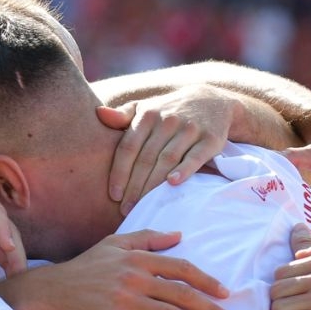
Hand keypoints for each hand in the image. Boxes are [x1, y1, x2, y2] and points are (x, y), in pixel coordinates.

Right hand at [4, 230, 232, 309]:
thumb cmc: (83, 267)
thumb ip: (147, 238)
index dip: (206, 280)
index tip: (224, 292)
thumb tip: (179, 236)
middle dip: (209, 308)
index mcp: (137, 257)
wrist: (50, 290)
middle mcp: (134, 277)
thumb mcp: (114, 243)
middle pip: (181, 294)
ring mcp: (125, 299)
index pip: (180, 268)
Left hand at [98, 86, 234, 211]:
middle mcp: (168, 121)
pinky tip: (173, 183)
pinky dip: (184, 170)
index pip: (128, 148)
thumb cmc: (168, 111)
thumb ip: (122, 115)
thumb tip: (98, 113)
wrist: (212, 101)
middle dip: (134, 186)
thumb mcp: (145, 108)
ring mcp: (189, 129)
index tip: (113, 196)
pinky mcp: (210, 139)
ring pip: (167, 160)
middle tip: (126, 209)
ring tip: (143, 205)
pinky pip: (195, 157)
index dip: (119, 173)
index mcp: (148, 115)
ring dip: (153, 184)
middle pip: (146, 158)